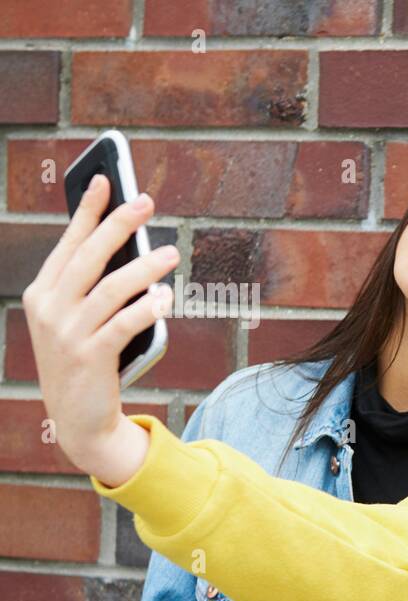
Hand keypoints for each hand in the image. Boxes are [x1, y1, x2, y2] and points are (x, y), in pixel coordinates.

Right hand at [22, 173, 175, 484]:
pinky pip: (123, 323)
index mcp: (43, 294)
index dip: (87, 211)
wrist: (79, 419)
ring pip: (111, 288)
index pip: (69, 244)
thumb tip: (133, 249)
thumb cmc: (88, 360)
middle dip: (118, 225)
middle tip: (146, 201)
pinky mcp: (90, 356)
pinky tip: (166, 297)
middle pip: (89, 257)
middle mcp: (50, 309)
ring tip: (171, 253)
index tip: (105, 180)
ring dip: (145, 268)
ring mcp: (67, 333)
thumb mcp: (81, 320)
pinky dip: (147, 308)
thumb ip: (97, 288)